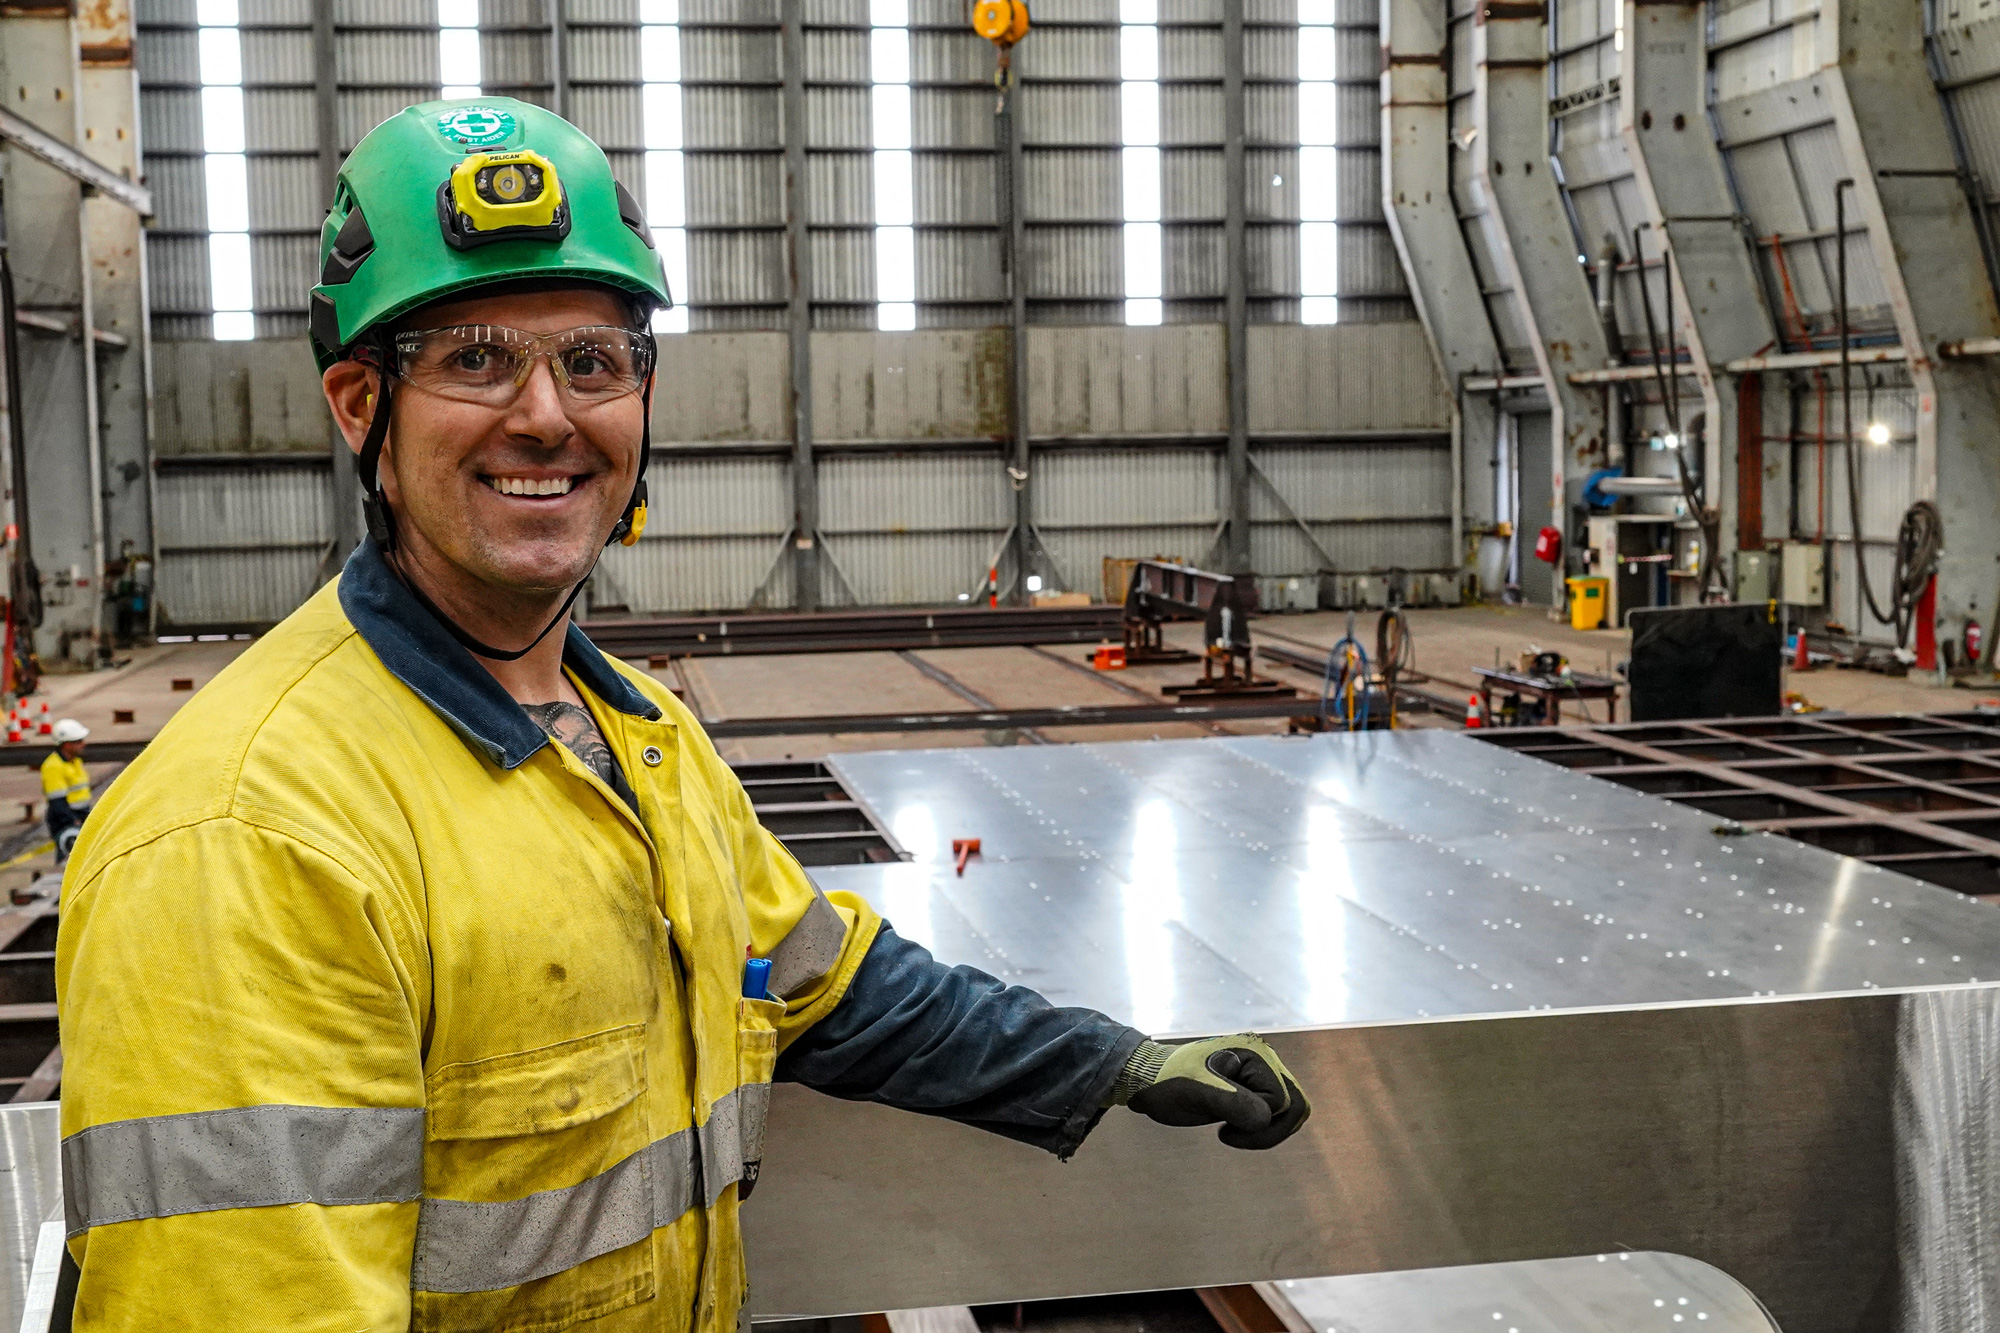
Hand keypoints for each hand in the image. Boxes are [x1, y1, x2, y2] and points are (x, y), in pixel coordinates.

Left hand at [1118, 1034, 1309, 1148]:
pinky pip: (1275, 1116)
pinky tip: (1230, 1129)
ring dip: (1265, 1132)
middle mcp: (1263, 1060)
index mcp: (1254, 1053)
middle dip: (1268, 1130)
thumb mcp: (1196, 1092)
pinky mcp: (1251, 1090)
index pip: (1282, 1099)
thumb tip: (1265, 1118)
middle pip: (1296, 1106)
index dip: (1259, 1121)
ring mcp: (1259, 1075)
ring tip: (1231, 1132)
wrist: (1147, 1081)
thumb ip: (1232, 1102)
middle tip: (1228, 1134)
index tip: (1222, 1128)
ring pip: (1290, 1113)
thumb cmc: (1167, 1083)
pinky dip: (1259, 1130)